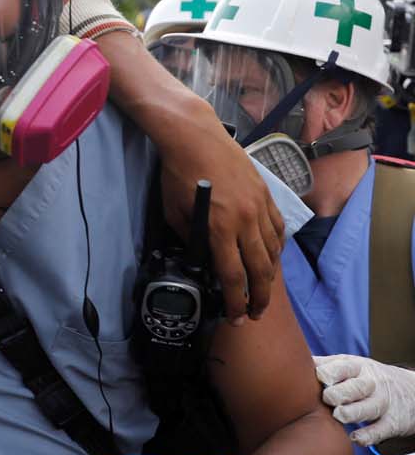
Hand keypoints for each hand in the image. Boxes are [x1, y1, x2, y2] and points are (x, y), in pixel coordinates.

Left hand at [157, 100, 284, 320]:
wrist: (197, 137)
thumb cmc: (179, 174)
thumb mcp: (175, 212)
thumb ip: (192, 238)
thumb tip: (203, 258)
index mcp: (220, 228)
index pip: (233, 277)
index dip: (235, 302)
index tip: (235, 317)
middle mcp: (246, 221)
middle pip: (259, 271)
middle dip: (258, 298)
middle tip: (253, 314)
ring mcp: (260, 207)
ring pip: (273, 252)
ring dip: (269, 276)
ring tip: (262, 291)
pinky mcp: (267, 195)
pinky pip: (278, 229)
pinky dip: (277, 247)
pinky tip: (271, 257)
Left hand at [315, 354, 414, 445]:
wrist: (413, 390)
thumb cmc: (370, 377)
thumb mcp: (352, 364)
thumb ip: (326, 363)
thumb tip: (295, 360)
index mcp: (358, 367)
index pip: (342, 367)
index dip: (327, 373)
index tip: (317, 379)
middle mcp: (372, 384)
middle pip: (355, 387)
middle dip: (339, 393)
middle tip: (327, 398)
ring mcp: (384, 403)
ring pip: (368, 408)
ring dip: (352, 413)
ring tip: (339, 416)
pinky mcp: (393, 422)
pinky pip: (380, 430)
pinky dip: (368, 436)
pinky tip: (355, 438)